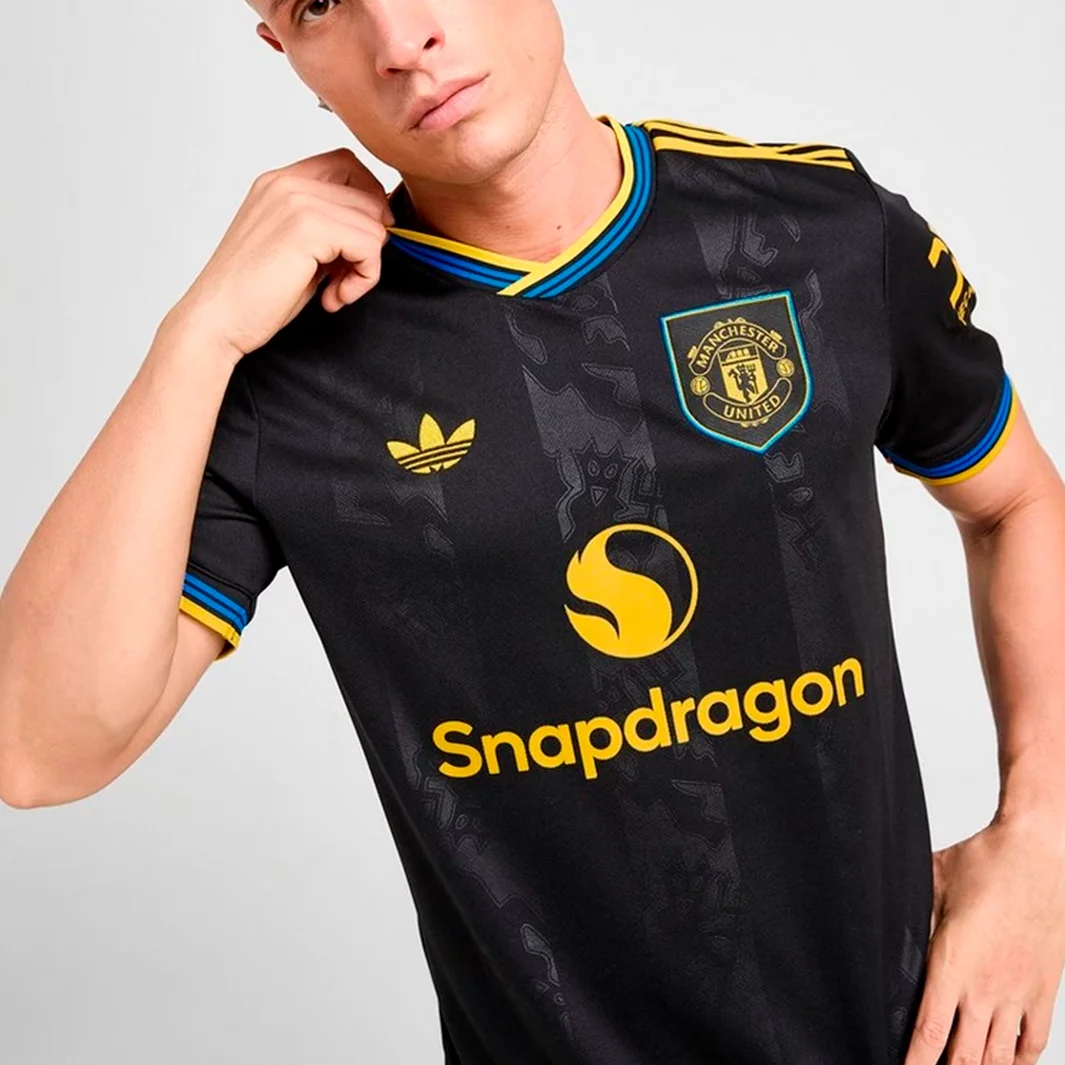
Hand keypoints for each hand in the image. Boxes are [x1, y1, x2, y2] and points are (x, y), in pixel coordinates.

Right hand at [172, 146, 393, 361]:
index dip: (368, 204)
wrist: (216, 319)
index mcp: (281, 182)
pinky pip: (369, 246)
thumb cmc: (252, 293)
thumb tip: (377, 225)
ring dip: (366, 267)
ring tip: (335, 291)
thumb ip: (328, 226)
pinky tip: (333, 297)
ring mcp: (296, 201)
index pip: (348, 165)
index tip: (358, 245)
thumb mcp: (294, 247)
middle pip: (368, 195)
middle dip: (369, 242)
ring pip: (374, 224)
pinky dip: (364, 278)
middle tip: (344, 278)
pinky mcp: (307, 228)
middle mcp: (287, 183)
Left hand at [904, 816, 1064, 1064]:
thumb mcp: (931, 884)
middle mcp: (987, 988)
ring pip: (999, 1058)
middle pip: (965, 1057)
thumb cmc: (984, 862)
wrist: (1039, 852)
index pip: (929, 1031)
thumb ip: (913, 917)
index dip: (916, 1062)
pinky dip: (1020, 1062)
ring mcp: (1019, 992)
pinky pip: (1034, 1041)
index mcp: (953, 964)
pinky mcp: (1045, 990)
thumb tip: (892, 929)